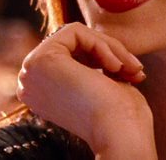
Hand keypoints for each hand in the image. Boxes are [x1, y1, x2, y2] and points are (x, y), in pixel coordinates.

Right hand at [16, 22, 155, 158]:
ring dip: (109, 48)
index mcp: (41, 93)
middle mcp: (30, 83)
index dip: (102, 59)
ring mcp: (31, 71)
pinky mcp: (41, 60)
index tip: (131, 73)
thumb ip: (90, 63)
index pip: (70, 56)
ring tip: (129, 68)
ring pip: (74, 35)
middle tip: (135, 69)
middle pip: (71, 44)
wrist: (120, 133)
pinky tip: (114, 66)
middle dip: (108, 51)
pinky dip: (101, 44)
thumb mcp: (101, 82)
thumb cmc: (119, 116)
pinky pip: (75, 31)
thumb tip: (95, 42)